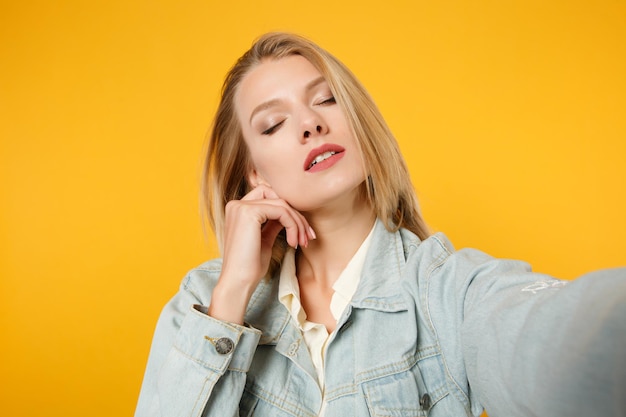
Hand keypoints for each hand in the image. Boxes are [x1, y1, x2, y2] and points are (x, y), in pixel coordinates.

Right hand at [208, 185, 314, 323]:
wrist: (238, 283)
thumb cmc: (250, 267)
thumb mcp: (264, 239)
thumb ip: (273, 224)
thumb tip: (289, 215)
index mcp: (238, 210)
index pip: (269, 197)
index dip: (289, 212)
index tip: (303, 232)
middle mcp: (236, 204)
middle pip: (277, 198)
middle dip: (297, 216)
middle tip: (308, 237)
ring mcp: (241, 207)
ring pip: (282, 204)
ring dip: (298, 223)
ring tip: (302, 242)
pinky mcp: (249, 213)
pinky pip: (281, 211)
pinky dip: (293, 226)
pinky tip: (293, 243)